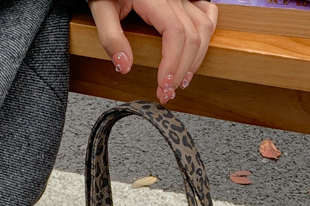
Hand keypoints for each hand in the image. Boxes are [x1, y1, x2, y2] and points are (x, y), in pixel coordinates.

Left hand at [87, 0, 217, 103]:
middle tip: (167, 93)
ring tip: (182, 81)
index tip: (163, 85)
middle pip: (191, 36)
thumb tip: (124, 67)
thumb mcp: (101, 8)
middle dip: (182, 70)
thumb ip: (111, 37)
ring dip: (196, 59)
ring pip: (203, 28)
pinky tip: (195, 55)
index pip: (174, 33)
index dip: (172, 63)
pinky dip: (205, 36)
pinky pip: (207, 13)